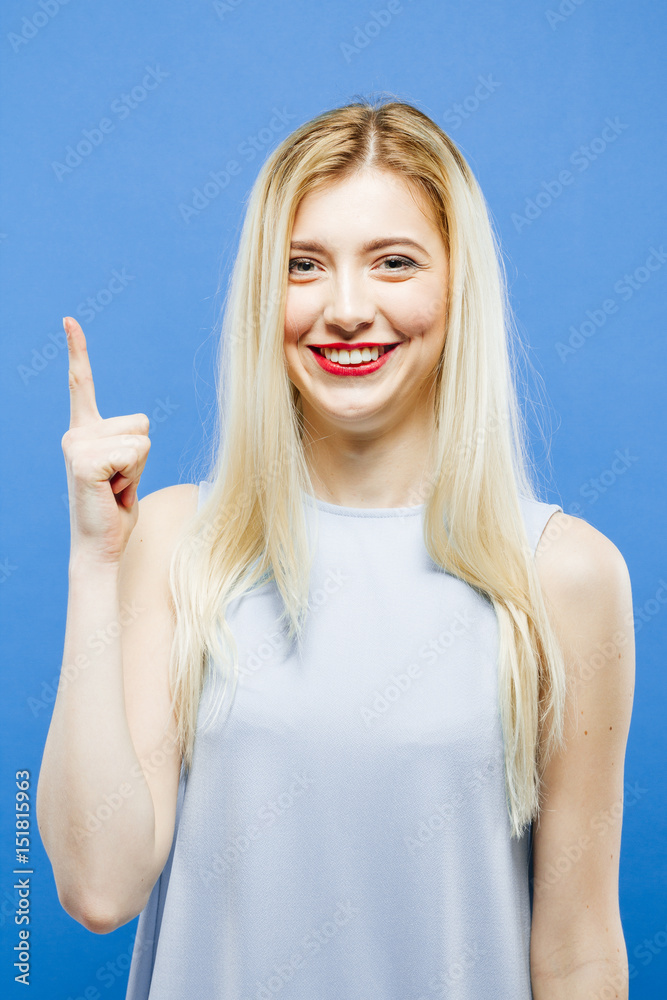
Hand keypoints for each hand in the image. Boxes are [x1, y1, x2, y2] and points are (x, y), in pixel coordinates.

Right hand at [61, 316, 150, 564]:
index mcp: (84, 431)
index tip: (69, 320)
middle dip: (142, 457)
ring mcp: (77, 445)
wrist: (101, 544)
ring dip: (139, 468)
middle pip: (140, 422)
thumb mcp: (126, 469)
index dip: (78, 351)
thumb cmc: (115, 510)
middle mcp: (75, 433)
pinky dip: (134, 475)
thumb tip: (140, 435)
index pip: (81, 384)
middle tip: (119, 483)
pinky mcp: (86, 460)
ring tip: (115, 488)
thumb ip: (128, 445)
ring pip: (142, 437)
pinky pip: (136, 452)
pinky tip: (113, 492)